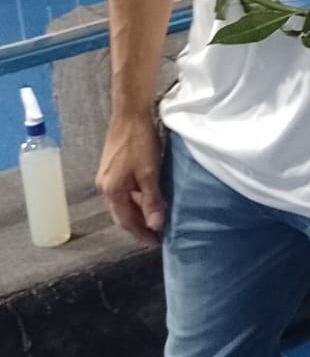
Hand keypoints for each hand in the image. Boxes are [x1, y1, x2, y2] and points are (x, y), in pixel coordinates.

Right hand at [96, 112, 164, 244]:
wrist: (129, 113)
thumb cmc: (140, 141)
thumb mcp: (150, 172)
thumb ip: (152, 199)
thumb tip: (155, 225)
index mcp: (111, 191)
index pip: (127, 221)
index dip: (141, 233)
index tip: (156, 242)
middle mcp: (105, 187)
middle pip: (122, 214)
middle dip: (138, 226)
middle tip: (156, 234)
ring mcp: (106, 177)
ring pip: (123, 203)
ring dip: (137, 212)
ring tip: (154, 219)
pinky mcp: (111, 168)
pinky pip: (123, 192)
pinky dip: (135, 199)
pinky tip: (147, 198)